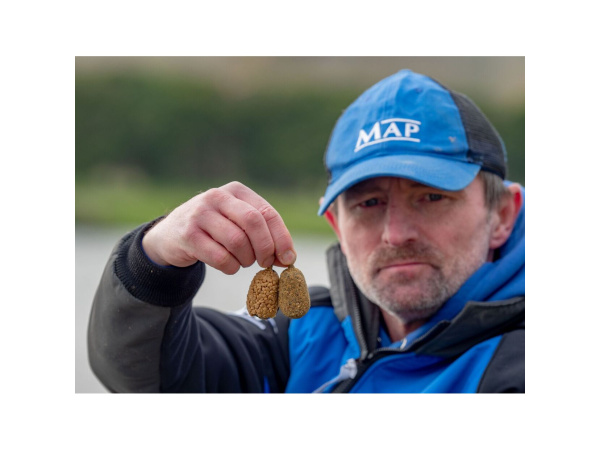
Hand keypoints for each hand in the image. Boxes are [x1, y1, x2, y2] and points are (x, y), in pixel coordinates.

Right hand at [142, 182, 296, 273]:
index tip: (288, 259)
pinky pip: (220, 257)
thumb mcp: (238, 223)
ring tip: (243, 261)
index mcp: (236, 190)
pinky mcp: (188, 235)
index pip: (267, 213)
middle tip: (266, 263)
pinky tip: (229, 265)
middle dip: (265, 248)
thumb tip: (288, 258)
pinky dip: (231, 267)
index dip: (281, 238)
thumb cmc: (215, 230)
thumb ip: (264, 235)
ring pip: (237, 241)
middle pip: (253, 223)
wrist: (170, 235)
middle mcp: (217, 197)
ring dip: (246, 259)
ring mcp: (200, 214)